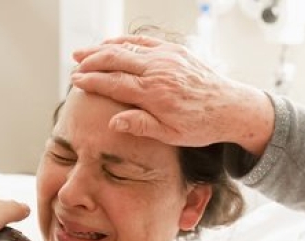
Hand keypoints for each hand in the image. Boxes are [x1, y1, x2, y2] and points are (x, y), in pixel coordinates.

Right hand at [72, 35, 273, 154]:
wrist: (230, 108)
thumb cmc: (200, 126)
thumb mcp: (171, 135)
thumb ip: (141, 126)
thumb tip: (113, 122)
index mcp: (155, 94)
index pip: (114, 83)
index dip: (92, 80)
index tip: (75, 81)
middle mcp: (159, 70)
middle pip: (115, 60)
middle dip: (91, 62)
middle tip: (74, 67)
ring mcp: (167, 57)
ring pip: (126, 47)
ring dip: (101, 49)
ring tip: (81, 54)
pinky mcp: (174, 50)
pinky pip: (143, 41)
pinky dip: (123, 41)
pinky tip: (109, 45)